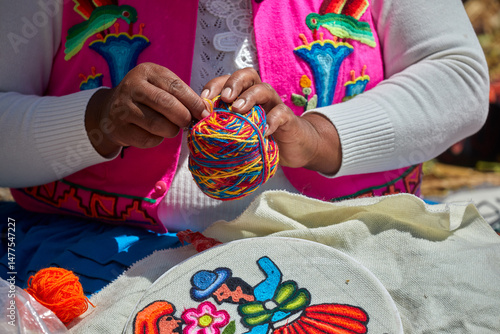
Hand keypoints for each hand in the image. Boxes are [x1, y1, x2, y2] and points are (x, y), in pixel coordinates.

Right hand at [85, 62, 209, 156]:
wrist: (110, 111)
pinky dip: (157, 140)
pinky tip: (155, 134)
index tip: (204, 113)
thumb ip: (182, 95)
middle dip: (183, 117)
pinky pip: (147, 139)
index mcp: (147, 72)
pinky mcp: (119, 128)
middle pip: (166, 103)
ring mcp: (122, 107)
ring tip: (172, 128)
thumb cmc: (146, 98)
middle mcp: (132, 86)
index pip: (176, 86)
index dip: (194, 102)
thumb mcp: (161, 86)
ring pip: (157, 124)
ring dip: (171, 130)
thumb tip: (204, 112)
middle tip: (188, 123)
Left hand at [202, 68, 341, 173]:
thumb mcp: (238, 132)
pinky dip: (272, 120)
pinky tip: (264, 131)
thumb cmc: (259, 138)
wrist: (292, 148)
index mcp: (243, 94)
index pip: (227, 81)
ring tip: (237, 109)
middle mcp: (258, 94)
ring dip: (249, 97)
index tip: (203, 100)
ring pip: (263, 89)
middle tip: (224, 99)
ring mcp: (274, 104)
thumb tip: (193, 131)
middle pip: (247, 75)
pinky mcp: (288, 118)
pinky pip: (281, 114)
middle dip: (233, 83)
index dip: (214, 86)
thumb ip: (221, 127)